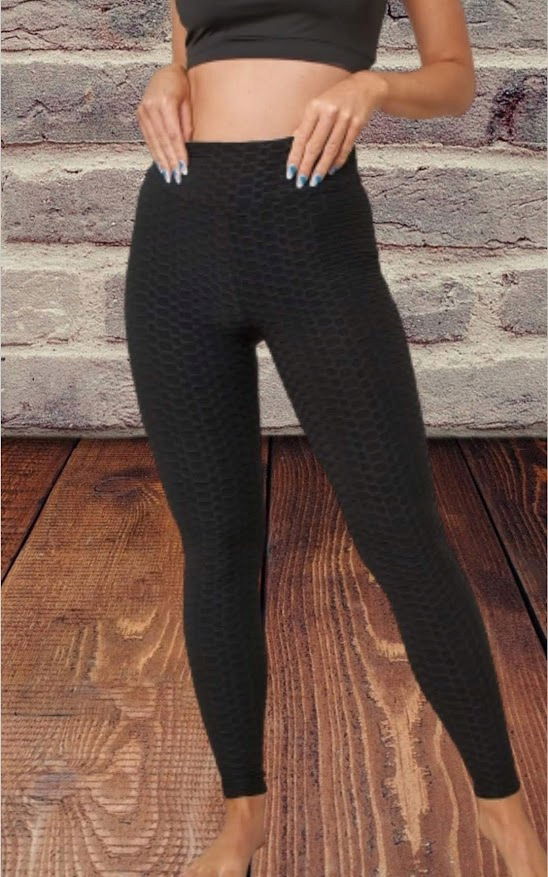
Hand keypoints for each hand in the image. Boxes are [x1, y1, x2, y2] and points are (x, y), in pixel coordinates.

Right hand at [136, 62, 193, 182]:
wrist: (167, 72)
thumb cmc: (183, 86)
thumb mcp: (189, 102)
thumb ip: (187, 124)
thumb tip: (187, 146)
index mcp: (165, 102)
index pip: (173, 134)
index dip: (178, 152)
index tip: (184, 167)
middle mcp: (150, 107)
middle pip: (162, 140)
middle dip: (169, 160)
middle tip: (176, 177)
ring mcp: (143, 111)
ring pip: (153, 141)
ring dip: (161, 160)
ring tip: (168, 175)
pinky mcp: (140, 115)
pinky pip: (148, 137)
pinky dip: (154, 152)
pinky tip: (160, 163)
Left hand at [285, 70, 387, 187]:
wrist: (364, 87)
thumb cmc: (336, 98)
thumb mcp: (318, 105)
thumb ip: (307, 123)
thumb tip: (294, 141)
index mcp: (315, 107)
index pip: (302, 137)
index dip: (295, 156)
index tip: (291, 172)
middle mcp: (329, 112)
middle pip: (315, 145)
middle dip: (307, 166)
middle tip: (301, 182)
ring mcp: (344, 118)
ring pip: (331, 149)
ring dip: (322, 167)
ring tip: (315, 180)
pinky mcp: (357, 124)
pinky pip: (346, 147)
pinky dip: (338, 160)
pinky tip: (331, 170)